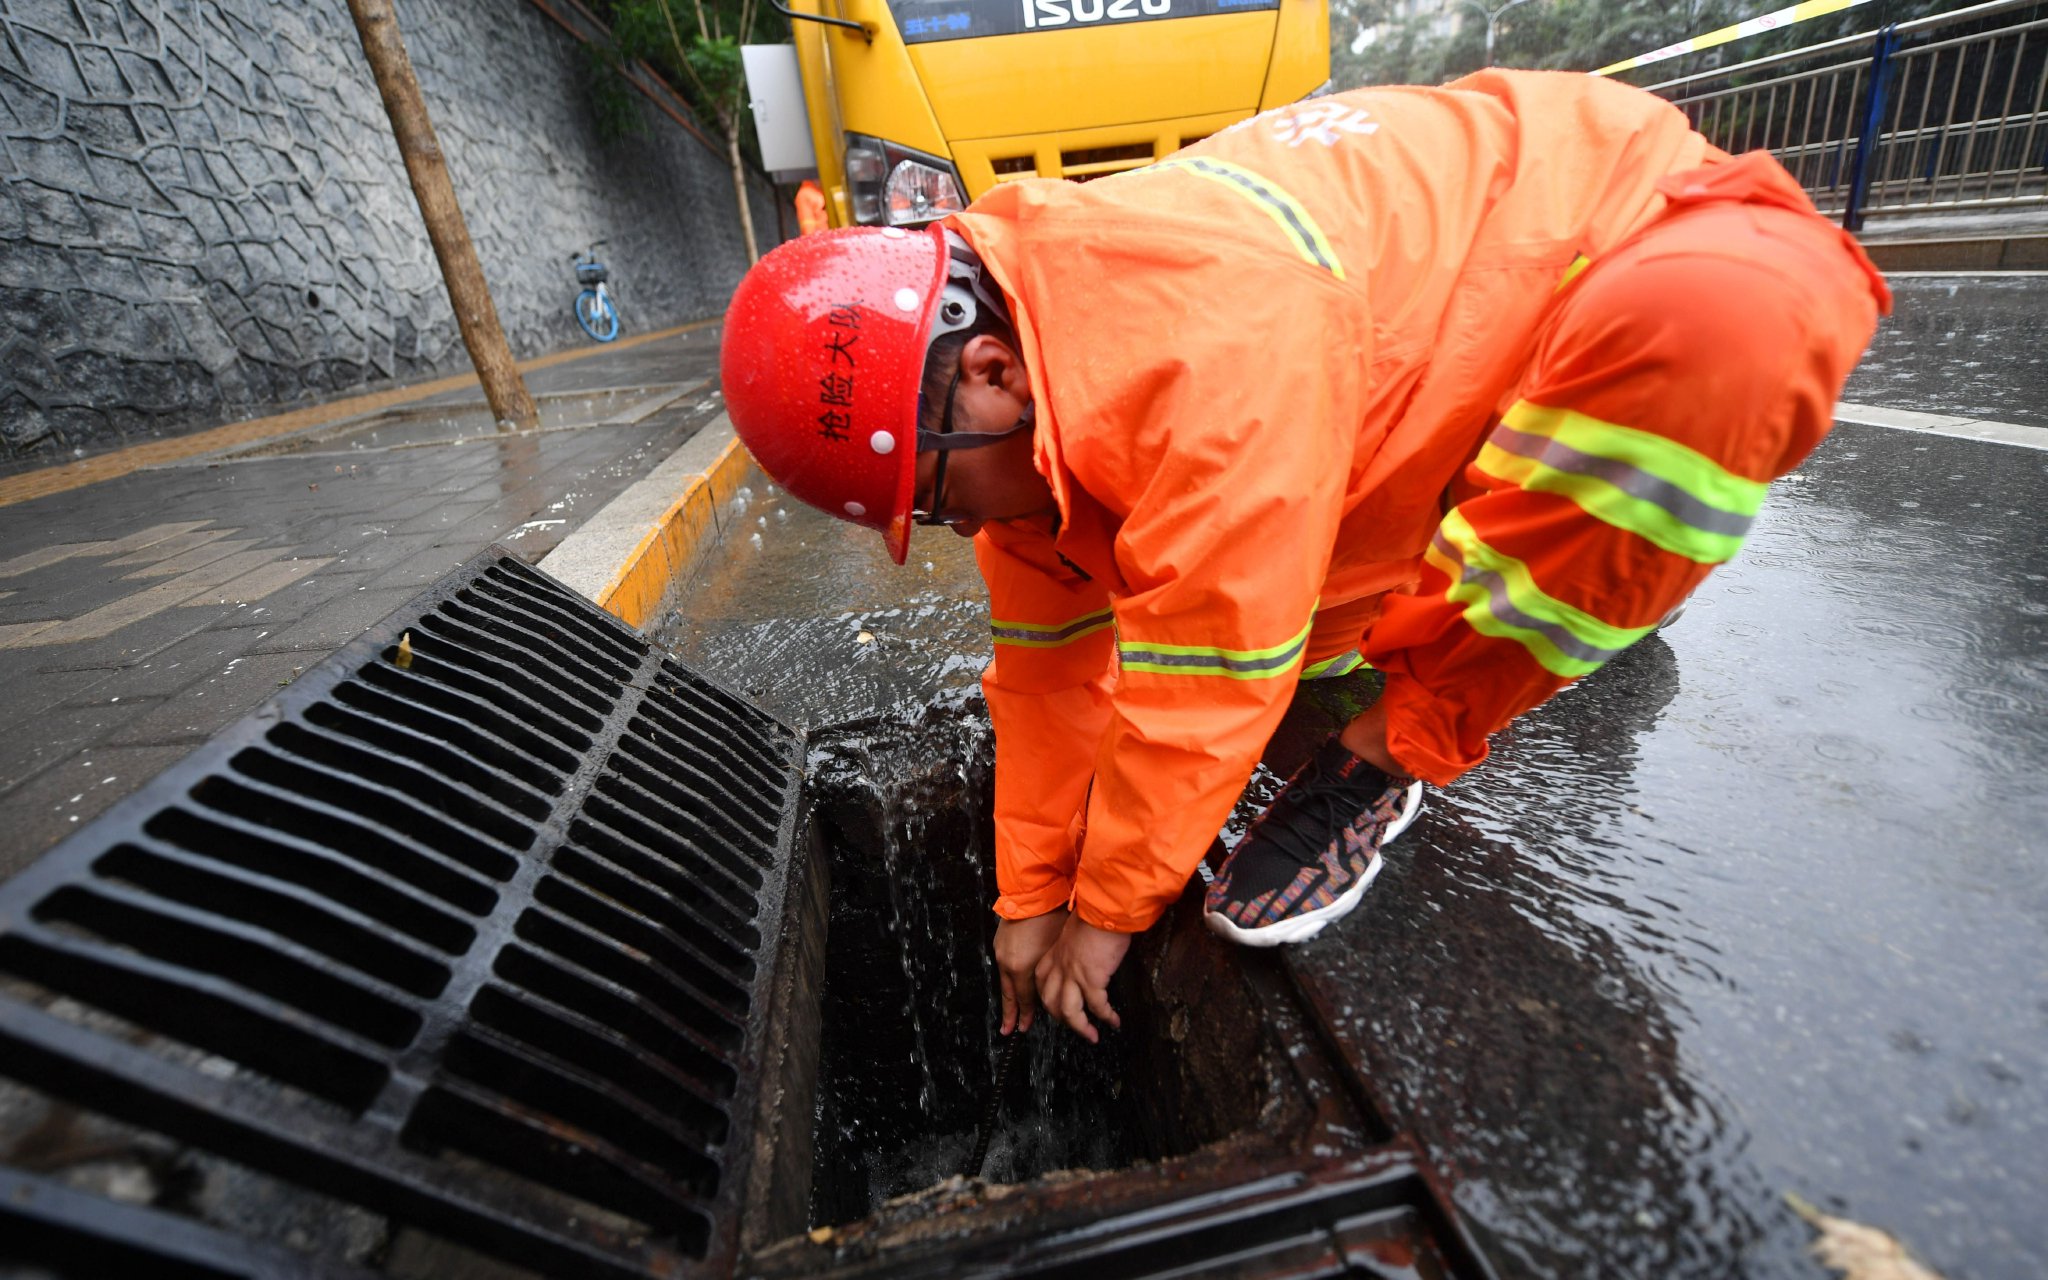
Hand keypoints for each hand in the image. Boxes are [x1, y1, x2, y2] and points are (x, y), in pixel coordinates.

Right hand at [994, 909, 1067, 1034]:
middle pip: (1009, 994)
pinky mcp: (1000, 940)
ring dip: (1009, 995)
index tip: (1024, 1027)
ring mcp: (1001, 951)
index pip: (1024, 999)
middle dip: (1010, 1013)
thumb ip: (1053, 971)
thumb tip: (1057, 984)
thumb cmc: (1050, 917)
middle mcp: (1007, 962)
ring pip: (1005, 981)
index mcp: (1021, 968)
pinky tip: (1013, 979)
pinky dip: (1009, 978)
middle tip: (1008, 1029)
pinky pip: (1003, 966)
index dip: (1026, 1014)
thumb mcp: (1057, 950)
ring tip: (1010, 1009)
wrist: (1032, 892)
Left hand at [1033, 915, 1130, 1043]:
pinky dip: (1106, 1017)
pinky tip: (1114, 1022)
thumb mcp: (1076, 933)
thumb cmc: (1095, 915)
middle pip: (1051, 1002)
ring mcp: (1073, 975)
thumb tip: (1086, 958)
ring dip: (1081, 1028)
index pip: (1042, 982)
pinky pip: (1097, 1007)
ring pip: (1069, 1012)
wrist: (1104, 908)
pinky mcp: (1092, 980)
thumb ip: (1075, 948)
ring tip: (1092, 1036)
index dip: (1048, 999)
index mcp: (1054, 955)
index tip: (1057, 1007)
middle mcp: (1059, 967)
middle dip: (1062, 1019)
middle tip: (1076, 1026)